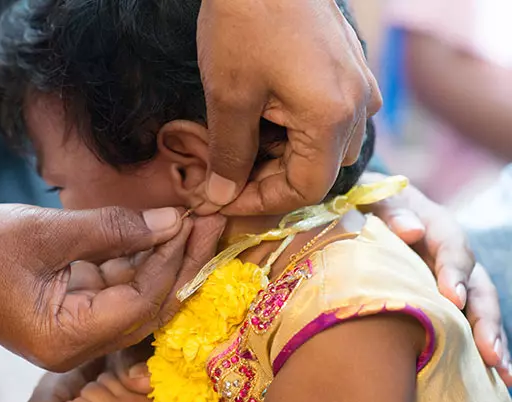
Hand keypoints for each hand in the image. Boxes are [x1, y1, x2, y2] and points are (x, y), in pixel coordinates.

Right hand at [24, 216, 222, 401]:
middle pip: (148, 307)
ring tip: (194, 221)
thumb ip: (112, 229)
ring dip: (163, 260)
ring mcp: (75, 331)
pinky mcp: (71, 312)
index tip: (192, 220)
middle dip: (181, 263)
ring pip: (136, 298)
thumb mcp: (45, 232)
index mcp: (68, 337)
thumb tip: (171, 221)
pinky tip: (157, 232)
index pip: (141, 301)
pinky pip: (115, 290)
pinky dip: (135, 262)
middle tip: (212, 222)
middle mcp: (78, 345)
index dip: (170, 260)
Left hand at [197, 0, 381, 213]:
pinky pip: (332, 117)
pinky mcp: (351, 69)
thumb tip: (220, 195)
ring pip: (326, 146)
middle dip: (270, 178)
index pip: (306, 188)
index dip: (261, 200)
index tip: (224, 196)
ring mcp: (360, 85)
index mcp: (332, 116)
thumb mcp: (229, 97)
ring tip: (240, 143)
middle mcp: (359, 105)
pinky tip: (264, 117)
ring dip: (282, 155)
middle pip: (319, 169)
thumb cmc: (244, 22)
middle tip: (226, 171)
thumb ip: (229, 154)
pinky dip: (296, 130)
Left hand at [361, 174, 511, 384]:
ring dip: (491, 341)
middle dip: (484, 320)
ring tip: (502, 374)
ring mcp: (454, 282)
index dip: (454, 272)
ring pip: (480, 311)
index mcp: (437, 227)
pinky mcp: (446, 303)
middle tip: (488, 351)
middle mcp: (454, 257)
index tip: (452, 298)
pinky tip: (490, 381)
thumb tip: (411, 231)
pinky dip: (477, 351)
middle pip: (478, 287)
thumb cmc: (368, 205)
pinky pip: (466, 326)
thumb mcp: (374, 200)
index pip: (452, 248)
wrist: (365, 210)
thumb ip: (391, 211)